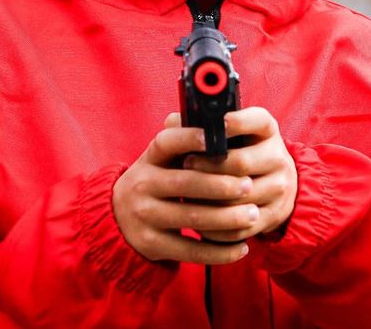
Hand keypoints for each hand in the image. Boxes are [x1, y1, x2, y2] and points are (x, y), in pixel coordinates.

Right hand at [112, 120, 257, 264]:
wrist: (118, 219)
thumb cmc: (156, 181)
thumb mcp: (160, 160)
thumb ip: (183, 141)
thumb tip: (215, 118)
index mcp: (149, 159)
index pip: (166, 142)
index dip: (190, 137)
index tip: (217, 137)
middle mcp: (143, 186)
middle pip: (187, 183)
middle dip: (223, 185)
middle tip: (250, 185)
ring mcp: (145, 217)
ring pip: (193, 218)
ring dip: (228, 218)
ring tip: (253, 215)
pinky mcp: (152, 245)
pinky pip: (190, 250)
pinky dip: (219, 251)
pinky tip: (241, 247)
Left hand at [181, 107, 298, 243]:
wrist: (275, 184)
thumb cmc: (240, 153)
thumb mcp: (232, 135)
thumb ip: (202, 125)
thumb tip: (170, 121)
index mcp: (267, 130)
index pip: (257, 120)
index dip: (236, 122)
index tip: (214, 125)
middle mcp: (278, 156)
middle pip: (240, 163)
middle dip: (208, 166)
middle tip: (184, 165)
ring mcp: (278, 187)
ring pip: (238, 197)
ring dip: (208, 199)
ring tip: (185, 196)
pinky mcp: (274, 215)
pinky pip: (240, 226)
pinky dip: (217, 227)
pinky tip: (199, 221)